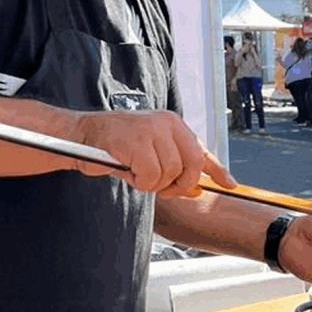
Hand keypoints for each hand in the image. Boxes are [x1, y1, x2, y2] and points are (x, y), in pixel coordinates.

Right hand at [70, 110, 236, 196]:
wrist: (80, 136)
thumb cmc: (115, 146)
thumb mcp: (150, 153)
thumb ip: (175, 167)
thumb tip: (197, 190)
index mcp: (173, 123)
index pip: (201, 149)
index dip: (217, 169)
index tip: (230, 184)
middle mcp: (166, 122)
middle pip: (191, 163)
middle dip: (180, 183)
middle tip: (162, 189)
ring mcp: (152, 129)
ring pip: (170, 172)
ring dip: (153, 183)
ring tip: (136, 173)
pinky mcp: (137, 140)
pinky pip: (151, 175)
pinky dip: (140, 181)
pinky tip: (128, 171)